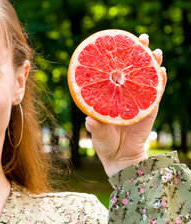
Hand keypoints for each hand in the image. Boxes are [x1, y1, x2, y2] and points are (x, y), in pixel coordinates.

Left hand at [85, 34, 166, 176]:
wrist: (119, 157)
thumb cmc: (104, 142)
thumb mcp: (96, 133)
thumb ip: (94, 126)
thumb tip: (90, 120)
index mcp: (109, 96)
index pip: (113, 73)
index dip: (117, 58)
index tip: (118, 41)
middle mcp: (124, 95)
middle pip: (132, 70)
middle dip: (138, 52)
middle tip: (141, 38)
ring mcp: (138, 100)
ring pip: (147, 77)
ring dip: (152, 63)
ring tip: (155, 51)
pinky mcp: (150, 109)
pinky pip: (156, 93)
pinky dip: (160, 82)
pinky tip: (162, 71)